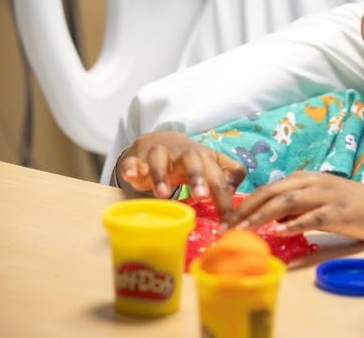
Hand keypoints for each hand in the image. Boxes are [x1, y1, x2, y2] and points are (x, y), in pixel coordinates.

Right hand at [117, 131, 245, 221]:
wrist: (160, 141)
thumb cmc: (191, 161)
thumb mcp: (213, 165)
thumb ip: (229, 175)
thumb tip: (232, 190)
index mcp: (205, 158)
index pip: (219, 177)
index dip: (225, 199)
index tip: (228, 221)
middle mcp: (183, 155)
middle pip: (192, 160)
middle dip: (197, 176)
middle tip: (201, 196)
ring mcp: (159, 155)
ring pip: (160, 159)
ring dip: (161, 175)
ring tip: (162, 194)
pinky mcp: (138, 160)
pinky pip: (132, 162)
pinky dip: (131, 168)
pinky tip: (131, 176)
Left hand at [230, 171, 363, 240]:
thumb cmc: (348, 205)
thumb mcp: (317, 201)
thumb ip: (294, 207)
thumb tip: (268, 219)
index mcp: (305, 178)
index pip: (268, 187)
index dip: (245, 202)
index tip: (226, 220)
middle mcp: (313, 182)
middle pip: (273, 191)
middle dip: (246, 208)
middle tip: (227, 227)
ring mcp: (326, 195)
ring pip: (288, 201)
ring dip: (263, 215)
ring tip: (245, 229)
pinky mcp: (339, 211)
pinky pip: (314, 216)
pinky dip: (295, 223)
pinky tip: (280, 232)